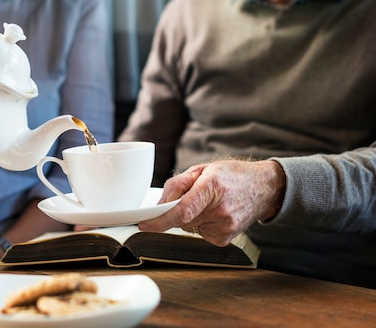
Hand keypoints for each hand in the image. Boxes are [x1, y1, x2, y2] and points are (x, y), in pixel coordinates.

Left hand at [138, 159, 284, 245]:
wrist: (264, 188)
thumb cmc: (231, 176)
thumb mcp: (202, 169)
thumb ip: (177, 184)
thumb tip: (159, 204)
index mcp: (213, 187)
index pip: (182, 210)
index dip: (161, 220)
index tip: (144, 224)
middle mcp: (220, 210)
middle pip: (181, 219)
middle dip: (176, 211)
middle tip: (191, 197)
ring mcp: (225, 227)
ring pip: (188, 227)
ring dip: (190, 217)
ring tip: (208, 203)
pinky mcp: (225, 239)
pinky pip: (199, 233)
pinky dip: (200, 224)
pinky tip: (214, 214)